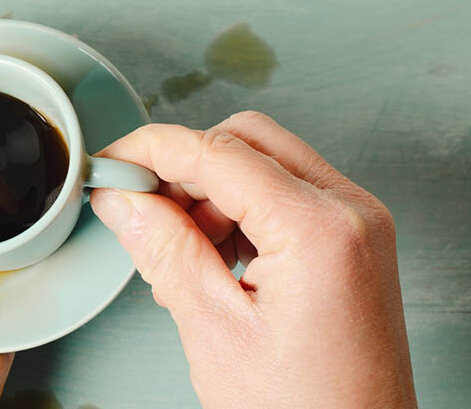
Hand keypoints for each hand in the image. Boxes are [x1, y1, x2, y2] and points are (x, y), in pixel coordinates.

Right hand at [90, 113, 415, 407]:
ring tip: (179, 252)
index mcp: (320, 229)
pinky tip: (213, 260)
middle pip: (247, 140)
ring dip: (211, 192)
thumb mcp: (216, 331)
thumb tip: (125, 199)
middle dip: (185, 167)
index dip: (152, 150)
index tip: (111, 163)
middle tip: (137, 205)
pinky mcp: (353, 245)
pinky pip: (287, 197)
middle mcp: (351, 214)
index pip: (218, 152)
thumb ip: (164, 251)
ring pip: (266, 163)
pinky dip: (241, 213)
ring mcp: (359, 227)